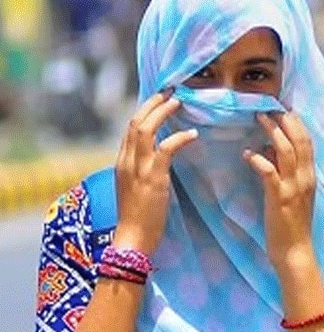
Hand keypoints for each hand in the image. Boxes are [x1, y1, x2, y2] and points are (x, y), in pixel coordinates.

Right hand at [112, 91, 197, 251]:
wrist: (132, 238)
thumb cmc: (138, 218)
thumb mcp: (136, 189)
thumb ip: (144, 172)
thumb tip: (159, 161)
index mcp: (122, 162)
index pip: (130, 129)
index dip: (145, 111)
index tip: (159, 100)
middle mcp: (126, 160)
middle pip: (135, 121)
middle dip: (152, 104)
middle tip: (170, 92)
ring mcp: (138, 168)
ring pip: (145, 129)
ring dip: (163, 112)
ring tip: (179, 102)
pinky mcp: (153, 178)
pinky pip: (165, 149)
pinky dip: (179, 138)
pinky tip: (192, 134)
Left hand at [246, 112, 317, 271]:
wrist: (295, 251)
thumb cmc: (291, 225)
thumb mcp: (292, 194)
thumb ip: (284, 171)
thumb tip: (270, 149)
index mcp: (310, 176)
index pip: (307, 142)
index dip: (296, 122)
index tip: (283, 107)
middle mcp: (305, 178)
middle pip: (300, 140)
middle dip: (285, 119)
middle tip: (269, 105)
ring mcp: (293, 187)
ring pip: (286, 150)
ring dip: (272, 131)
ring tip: (258, 117)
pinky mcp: (279, 197)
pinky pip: (268, 171)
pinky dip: (258, 158)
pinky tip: (247, 154)